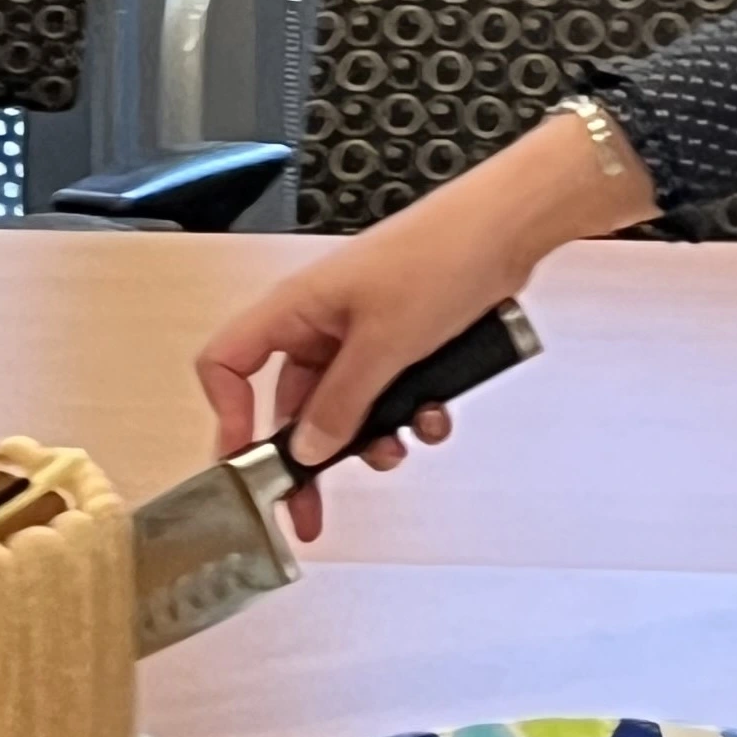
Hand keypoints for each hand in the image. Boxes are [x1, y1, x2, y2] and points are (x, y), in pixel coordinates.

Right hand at [193, 111, 652, 537]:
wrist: (510, 229)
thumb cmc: (441, 255)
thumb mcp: (384, 344)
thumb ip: (342, 404)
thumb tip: (307, 453)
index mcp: (297, 307)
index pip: (227, 362)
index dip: (227, 414)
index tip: (248, 465)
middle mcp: (322, 320)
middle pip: (291, 400)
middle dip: (310, 454)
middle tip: (312, 507)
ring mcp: (363, 330)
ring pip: (346, 404)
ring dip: (370, 436)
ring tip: (397, 449)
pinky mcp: (403, 338)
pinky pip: (388, 392)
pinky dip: (408, 413)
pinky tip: (434, 417)